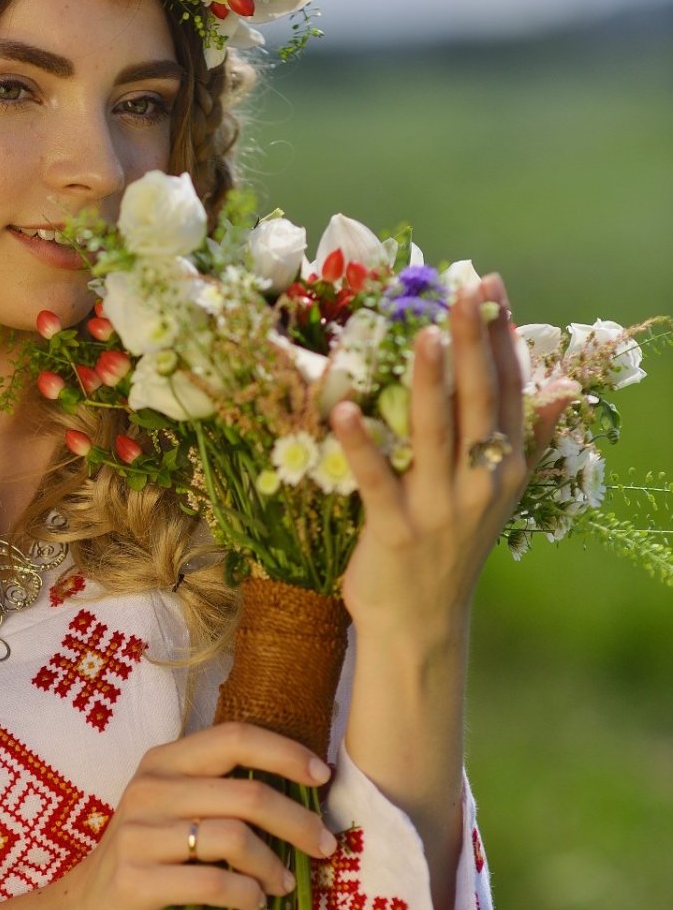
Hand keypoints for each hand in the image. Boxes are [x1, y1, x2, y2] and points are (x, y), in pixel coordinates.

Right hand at [56, 721, 337, 909]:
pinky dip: (247, 895)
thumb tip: (305, 793)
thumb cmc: (150, 861)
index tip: (322, 777)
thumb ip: (222, 795)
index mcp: (162, 762)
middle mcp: (148, 790)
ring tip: (283, 883)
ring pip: (234, 838)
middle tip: (324, 846)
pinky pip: (214, 883)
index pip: (234, 738)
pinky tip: (254, 902)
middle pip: (246, 794)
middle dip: (298, 822)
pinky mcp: (137, 882)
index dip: (285, 753)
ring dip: (273, 865)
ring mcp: (138, 835)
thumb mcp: (176, 812)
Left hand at [329, 273, 577, 636]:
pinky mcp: (396, 532)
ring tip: (425, 333)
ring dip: (431, 382)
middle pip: (478, 402)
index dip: (499, 336)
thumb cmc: (452, 549)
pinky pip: (378, 480)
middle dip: (472, 342)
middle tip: (464, 288)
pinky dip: (362, 445)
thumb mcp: (498, 494)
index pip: (507, 390)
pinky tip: (345, 409)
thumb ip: (525, 436)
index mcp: (506, 468)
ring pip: (436, 434)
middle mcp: (481, 484)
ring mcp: (440, 509)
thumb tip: (562, 384)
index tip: (489, 285)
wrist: (421, 624)